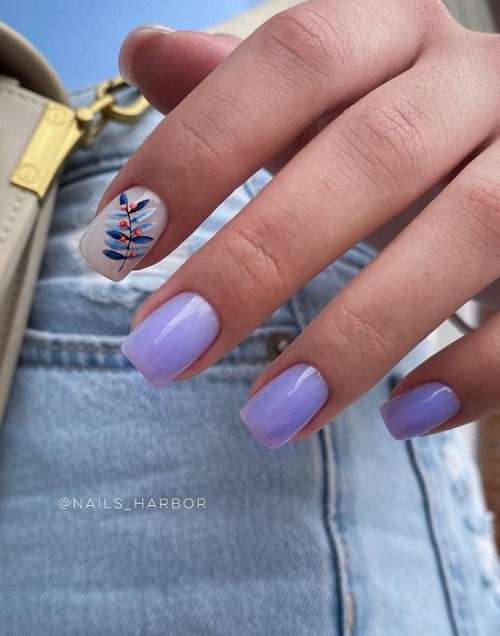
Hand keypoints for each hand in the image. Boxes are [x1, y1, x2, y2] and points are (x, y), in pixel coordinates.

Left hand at [80, 0, 499, 448]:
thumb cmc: (389, 128)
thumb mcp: (319, 100)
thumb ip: (238, 83)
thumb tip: (146, 53)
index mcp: (393, 29)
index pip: (294, 58)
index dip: (199, 149)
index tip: (117, 246)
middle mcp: (474, 80)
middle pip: (371, 156)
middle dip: (256, 263)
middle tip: (165, 352)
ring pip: (468, 231)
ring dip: (357, 337)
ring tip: (269, 417)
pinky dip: (472, 369)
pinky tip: (400, 417)